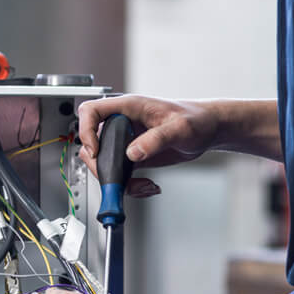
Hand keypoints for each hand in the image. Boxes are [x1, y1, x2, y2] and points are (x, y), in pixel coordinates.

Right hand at [76, 95, 219, 195]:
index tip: (95, 150)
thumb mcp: (180, 128)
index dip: (86, 130)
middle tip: (116, 178)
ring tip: (141, 186)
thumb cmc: (197, 119)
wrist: (208, 130)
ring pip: (103, 161)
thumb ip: (157, 139)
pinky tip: (147, 186)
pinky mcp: (132, 156)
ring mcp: (125, 140)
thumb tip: (133, 153)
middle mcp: (122, 123)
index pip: (92, 111)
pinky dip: (127, 185)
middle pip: (92, 141)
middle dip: (100, 164)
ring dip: (115, 179)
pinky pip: (118, 172)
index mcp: (128, 107)